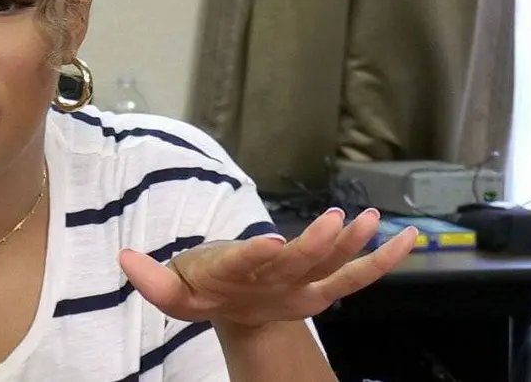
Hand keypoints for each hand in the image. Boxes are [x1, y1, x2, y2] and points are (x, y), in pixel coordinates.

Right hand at [120, 208, 416, 327]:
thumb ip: (152, 279)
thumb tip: (122, 257)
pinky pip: (359, 273)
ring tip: (369, 219)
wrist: (238, 311)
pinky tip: (407, 236)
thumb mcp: (173, 290)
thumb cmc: (206, 289)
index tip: (271, 242)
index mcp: (234, 279)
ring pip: (331, 267)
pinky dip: (385, 258)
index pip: (244, 265)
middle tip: (334, 220)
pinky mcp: (324, 287)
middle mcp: (273, 284)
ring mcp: (303, 287)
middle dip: (316, 246)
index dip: (257, 255)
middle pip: (296, 267)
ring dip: (353, 245)